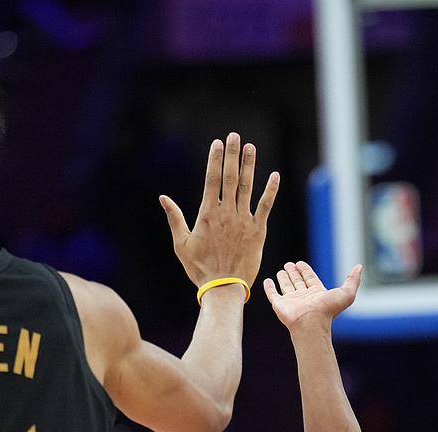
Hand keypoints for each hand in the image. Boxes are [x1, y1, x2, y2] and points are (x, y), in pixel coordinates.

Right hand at [160, 132, 278, 289]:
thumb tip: (163, 198)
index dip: (215, 159)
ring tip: (251, 148)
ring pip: (247, 188)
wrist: (223, 288)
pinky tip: (274, 176)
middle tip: (234, 136)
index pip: (212, 179)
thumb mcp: (181, 243)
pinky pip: (265, 207)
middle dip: (232, 155)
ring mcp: (243, 221)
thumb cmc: (200, 268)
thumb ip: (174, 218)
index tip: (217, 143)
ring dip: (249, 166)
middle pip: (230, 177)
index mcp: (208, 214)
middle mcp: (227, 213)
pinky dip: (270, 191)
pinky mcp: (258, 231)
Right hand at [264, 261, 362, 330]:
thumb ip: (353, 280)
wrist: (311, 323)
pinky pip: (272, 294)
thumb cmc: (328, 310)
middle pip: (298, 282)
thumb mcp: (346, 293)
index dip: (305, 270)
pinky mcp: (279, 305)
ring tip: (282, 270)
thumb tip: (359, 267)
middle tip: (289, 264)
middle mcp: (303, 297)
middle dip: (294, 273)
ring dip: (284, 278)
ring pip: (286, 287)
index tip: (300, 263)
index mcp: (317, 293)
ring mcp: (291, 301)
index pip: (310, 278)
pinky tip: (268, 281)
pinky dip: (269, 288)